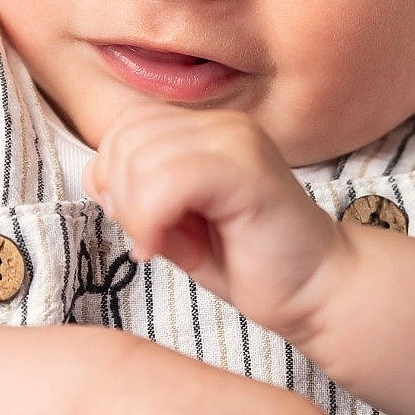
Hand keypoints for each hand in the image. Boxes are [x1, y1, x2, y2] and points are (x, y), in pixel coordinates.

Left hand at [83, 103, 347, 343]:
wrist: (318, 290)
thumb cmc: (250, 260)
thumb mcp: (177, 222)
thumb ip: (139, 191)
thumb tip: (97, 176)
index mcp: (207, 129)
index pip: (125, 127)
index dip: (112, 176)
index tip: (139, 223)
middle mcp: (224, 124)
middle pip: (126, 139)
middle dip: (121, 197)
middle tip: (152, 238)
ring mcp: (238, 142)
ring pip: (141, 160)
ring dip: (138, 214)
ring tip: (166, 247)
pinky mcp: (248, 171)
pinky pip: (169, 182)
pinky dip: (153, 221)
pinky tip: (172, 252)